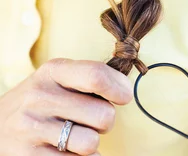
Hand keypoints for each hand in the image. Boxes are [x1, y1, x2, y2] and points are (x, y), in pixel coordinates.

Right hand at [0, 58, 131, 154]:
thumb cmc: (40, 103)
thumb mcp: (57, 81)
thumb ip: (88, 80)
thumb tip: (126, 90)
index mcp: (53, 71)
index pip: (97, 76)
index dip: (120, 88)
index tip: (125, 97)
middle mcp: (40, 97)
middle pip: (103, 114)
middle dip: (105, 121)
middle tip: (91, 121)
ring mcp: (31, 128)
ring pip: (91, 142)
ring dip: (92, 144)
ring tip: (77, 137)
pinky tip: (68, 153)